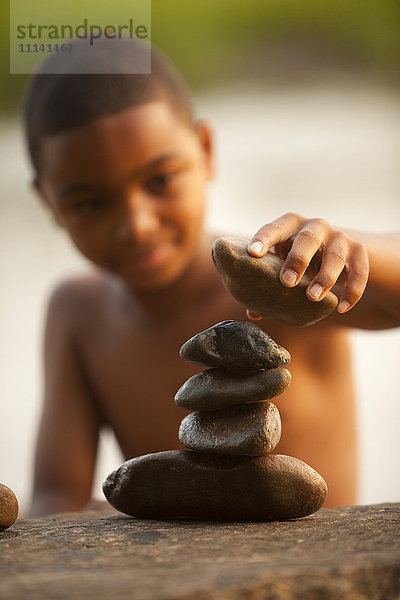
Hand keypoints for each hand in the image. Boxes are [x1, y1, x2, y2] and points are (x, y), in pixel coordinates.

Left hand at [247, 213, 368, 315]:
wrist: (340, 250)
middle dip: (297, 260)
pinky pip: (359, 271)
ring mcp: (339, 237)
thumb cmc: (299, 258)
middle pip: (307, 239)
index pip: (274, 228)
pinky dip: (352, 290)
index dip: (263, 239)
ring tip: (313, 297)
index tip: (253, 253)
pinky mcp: (359, 251)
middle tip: (287, 282)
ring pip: (335, 255)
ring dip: (324, 277)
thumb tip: (252, 314)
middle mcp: (315, 226)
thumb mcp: (284, 264)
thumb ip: (268, 284)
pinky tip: (341, 308)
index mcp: (290, 226)